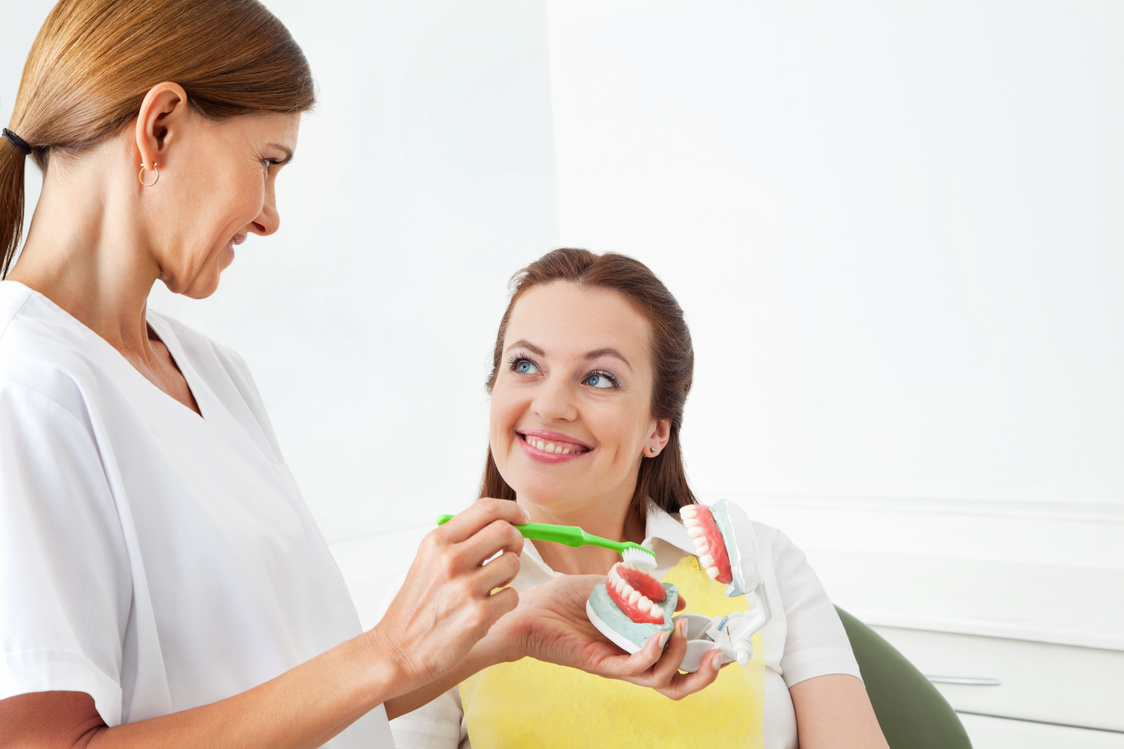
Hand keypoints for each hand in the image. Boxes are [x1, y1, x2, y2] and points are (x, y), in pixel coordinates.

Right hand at [365, 498, 527, 692]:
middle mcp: (450, 560)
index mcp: (437, 541)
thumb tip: (502, 522)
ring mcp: (465, 588)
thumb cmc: (417, 605)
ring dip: (510, 575)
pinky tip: (487, 609)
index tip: (521, 519)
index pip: (486, 509)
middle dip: (516, 540)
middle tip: (509, 553)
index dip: (512, 510)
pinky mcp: (479, 616)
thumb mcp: (428, 561)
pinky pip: (512, 596)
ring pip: (513, 563)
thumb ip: (459, 540)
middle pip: (506, 531)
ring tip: (492, 586)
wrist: (397, 650)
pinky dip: (505, 602)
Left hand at [491, 574, 723, 699]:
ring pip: (660, 680)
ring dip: (679, 657)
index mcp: (636, 642)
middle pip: (676, 683)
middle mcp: (630, 658)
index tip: (721, 636)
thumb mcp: (613, 587)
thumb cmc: (564, 599)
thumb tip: (678, 599)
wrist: (529, 606)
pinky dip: (652, 654)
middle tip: (718, 653)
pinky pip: (634, 668)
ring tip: (682, 631)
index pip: (677, 660)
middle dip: (704, 673)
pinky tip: (659, 635)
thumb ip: (645, 592)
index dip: (702, 652)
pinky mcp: (599, 663)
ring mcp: (616, 664)